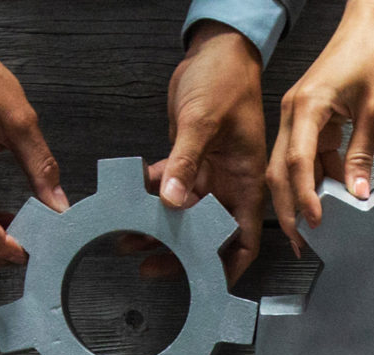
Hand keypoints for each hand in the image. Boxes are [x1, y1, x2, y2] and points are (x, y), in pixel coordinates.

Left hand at [152, 23, 266, 282]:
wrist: (216, 49)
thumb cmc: (227, 79)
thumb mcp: (204, 121)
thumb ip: (185, 162)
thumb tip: (172, 201)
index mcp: (247, 180)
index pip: (244, 239)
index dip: (227, 267)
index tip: (203, 285)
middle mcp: (229, 183)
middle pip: (207, 234)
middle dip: (180, 253)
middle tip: (149, 264)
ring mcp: (208, 172)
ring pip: (181, 214)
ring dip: (156, 227)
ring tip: (126, 238)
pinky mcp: (188, 159)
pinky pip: (167, 186)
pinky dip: (148, 196)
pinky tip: (126, 202)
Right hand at [270, 0, 373, 255]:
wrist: (366, 27)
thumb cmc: (371, 57)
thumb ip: (362, 155)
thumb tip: (357, 194)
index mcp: (307, 107)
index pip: (298, 161)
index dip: (305, 196)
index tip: (316, 222)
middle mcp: (292, 113)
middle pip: (280, 170)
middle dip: (289, 207)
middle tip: (303, 240)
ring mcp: (295, 116)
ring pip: (288, 166)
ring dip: (300, 196)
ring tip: (314, 228)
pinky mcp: (305, 118)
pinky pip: (304, 155)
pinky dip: (315, 178)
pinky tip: (329, 198)